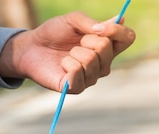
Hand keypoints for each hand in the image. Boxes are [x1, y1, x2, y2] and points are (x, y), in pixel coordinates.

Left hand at [0, 12, 134, 93]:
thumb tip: (113, 24)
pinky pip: (78, 73)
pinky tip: (62, 65)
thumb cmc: (53, 34)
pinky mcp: (76, 88)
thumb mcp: (73, 20)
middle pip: (107, 48)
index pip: (127, 38)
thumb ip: (92, 22)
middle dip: (87, 39)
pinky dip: (68, 64)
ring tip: (67, 54)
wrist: (31, 47)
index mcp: (106, 45)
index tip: (101, 26)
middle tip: (75, 43)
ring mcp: (91, 78)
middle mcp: (103, 64)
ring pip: (92, 60)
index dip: (118, 31)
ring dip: (75, 52)